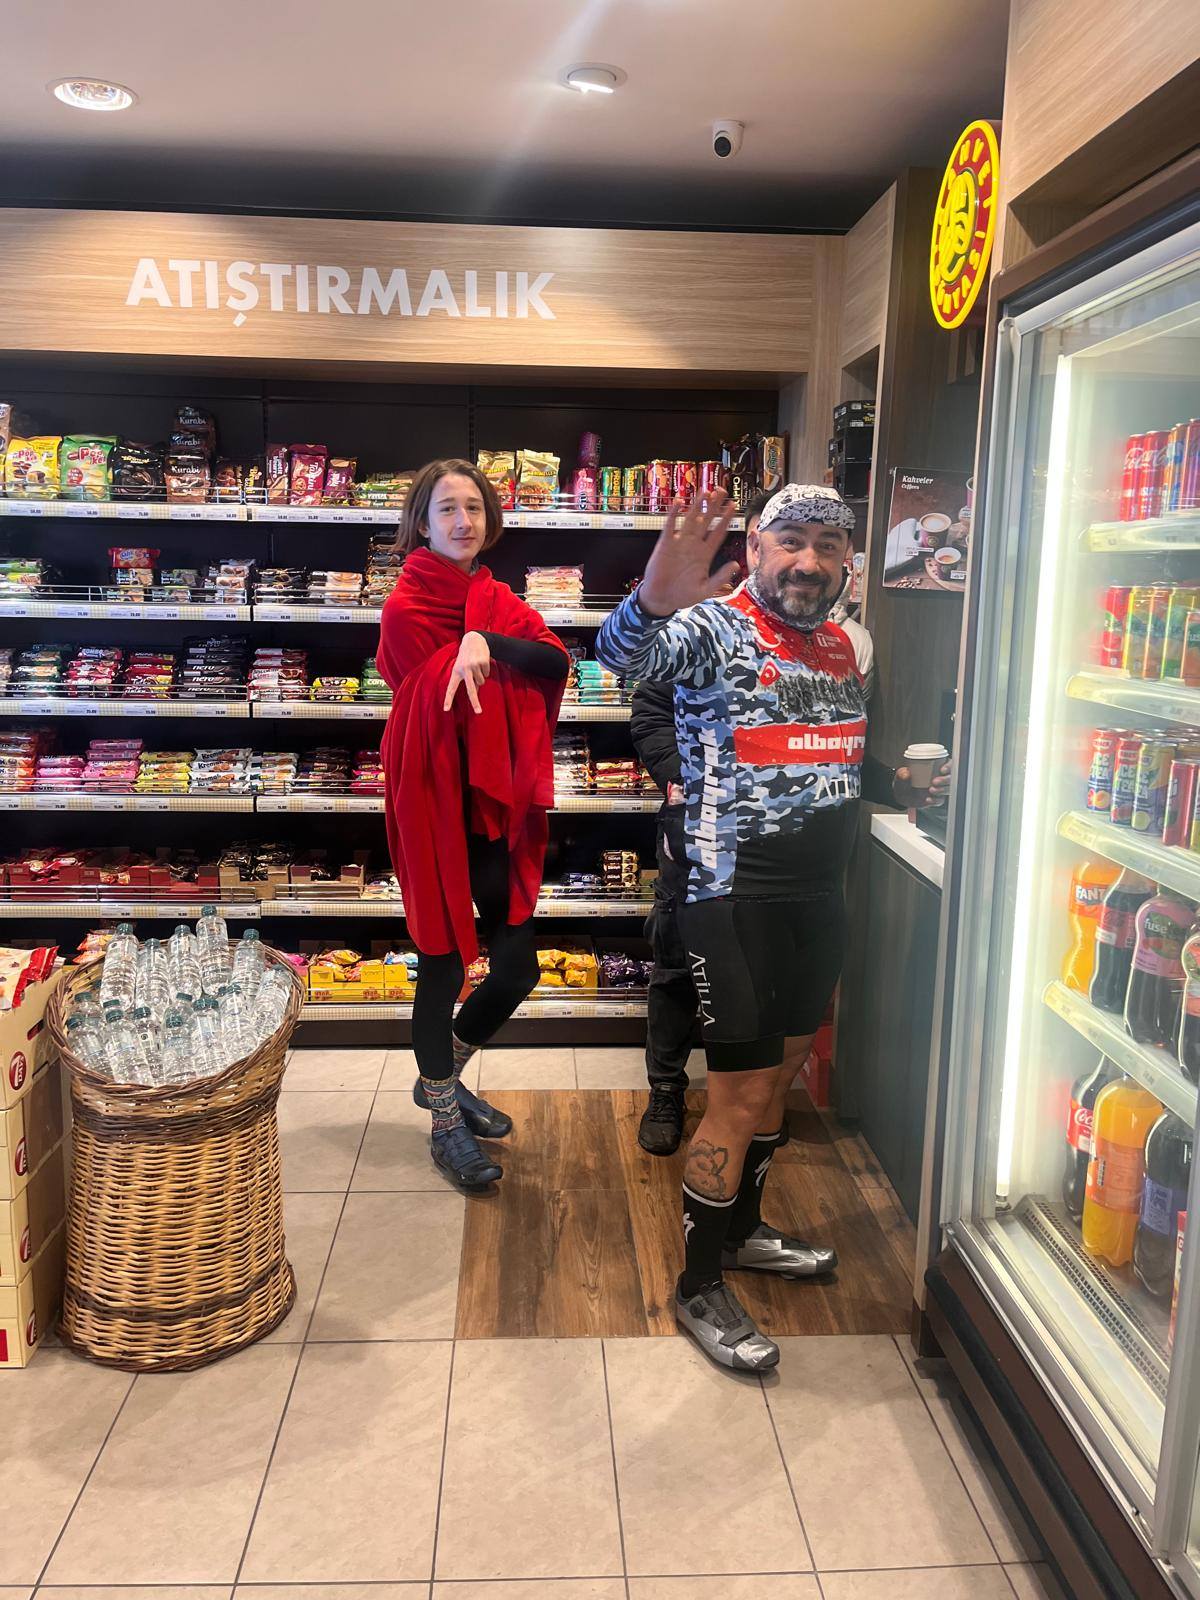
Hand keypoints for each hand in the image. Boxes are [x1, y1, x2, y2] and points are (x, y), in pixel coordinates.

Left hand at [444, 630, 489, 713]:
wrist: (474, 640)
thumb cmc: (466, 657)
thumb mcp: (462, 667)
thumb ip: (467, 680)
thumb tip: (475, 693)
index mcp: (455, 672)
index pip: (451, 688)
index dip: (448, 699)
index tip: (446, 709)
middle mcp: (464, 670)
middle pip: (471, 690)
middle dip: (475, 702)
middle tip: (478, 712)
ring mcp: (473, 666)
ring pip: (482, 681)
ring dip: (481, 676)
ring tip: (476, 666)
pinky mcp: (482, 662)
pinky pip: (487, 673)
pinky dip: (486, 669)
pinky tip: (481, 661)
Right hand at [637, 489, 740, 617]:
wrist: (661, 599)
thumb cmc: (683, 595)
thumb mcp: (705, 590)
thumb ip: (720, 578)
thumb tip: (735, 565)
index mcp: (705, 555)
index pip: (718, 532)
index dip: (726, 519)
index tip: (733, 505)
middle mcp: (694, 545)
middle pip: (706, 521)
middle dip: (714, 506)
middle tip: (721, 490)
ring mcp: (680, 543)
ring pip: (691, 520)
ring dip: (697, 506)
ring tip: (705, 492)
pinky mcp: (665, 544)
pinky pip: (670, 526)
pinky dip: (674, 514)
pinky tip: (678, 502)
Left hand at [893, 759, 951, 809]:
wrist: (901, 795)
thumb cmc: (904, 781)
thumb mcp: (901, 775)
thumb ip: (902, 774)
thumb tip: (906, 773)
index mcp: (935, 767)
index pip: (949, 764)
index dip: (949, 766)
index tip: (942, 770)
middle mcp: (940, 777)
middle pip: (951, 777)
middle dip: (945, 780)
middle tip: (935, 782)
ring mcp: (939, 788)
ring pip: (948, 789)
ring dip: (941, 790)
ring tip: (931, 790)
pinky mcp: (937, 799)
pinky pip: (940, 800)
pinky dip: (935, 800)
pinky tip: (928, 800)